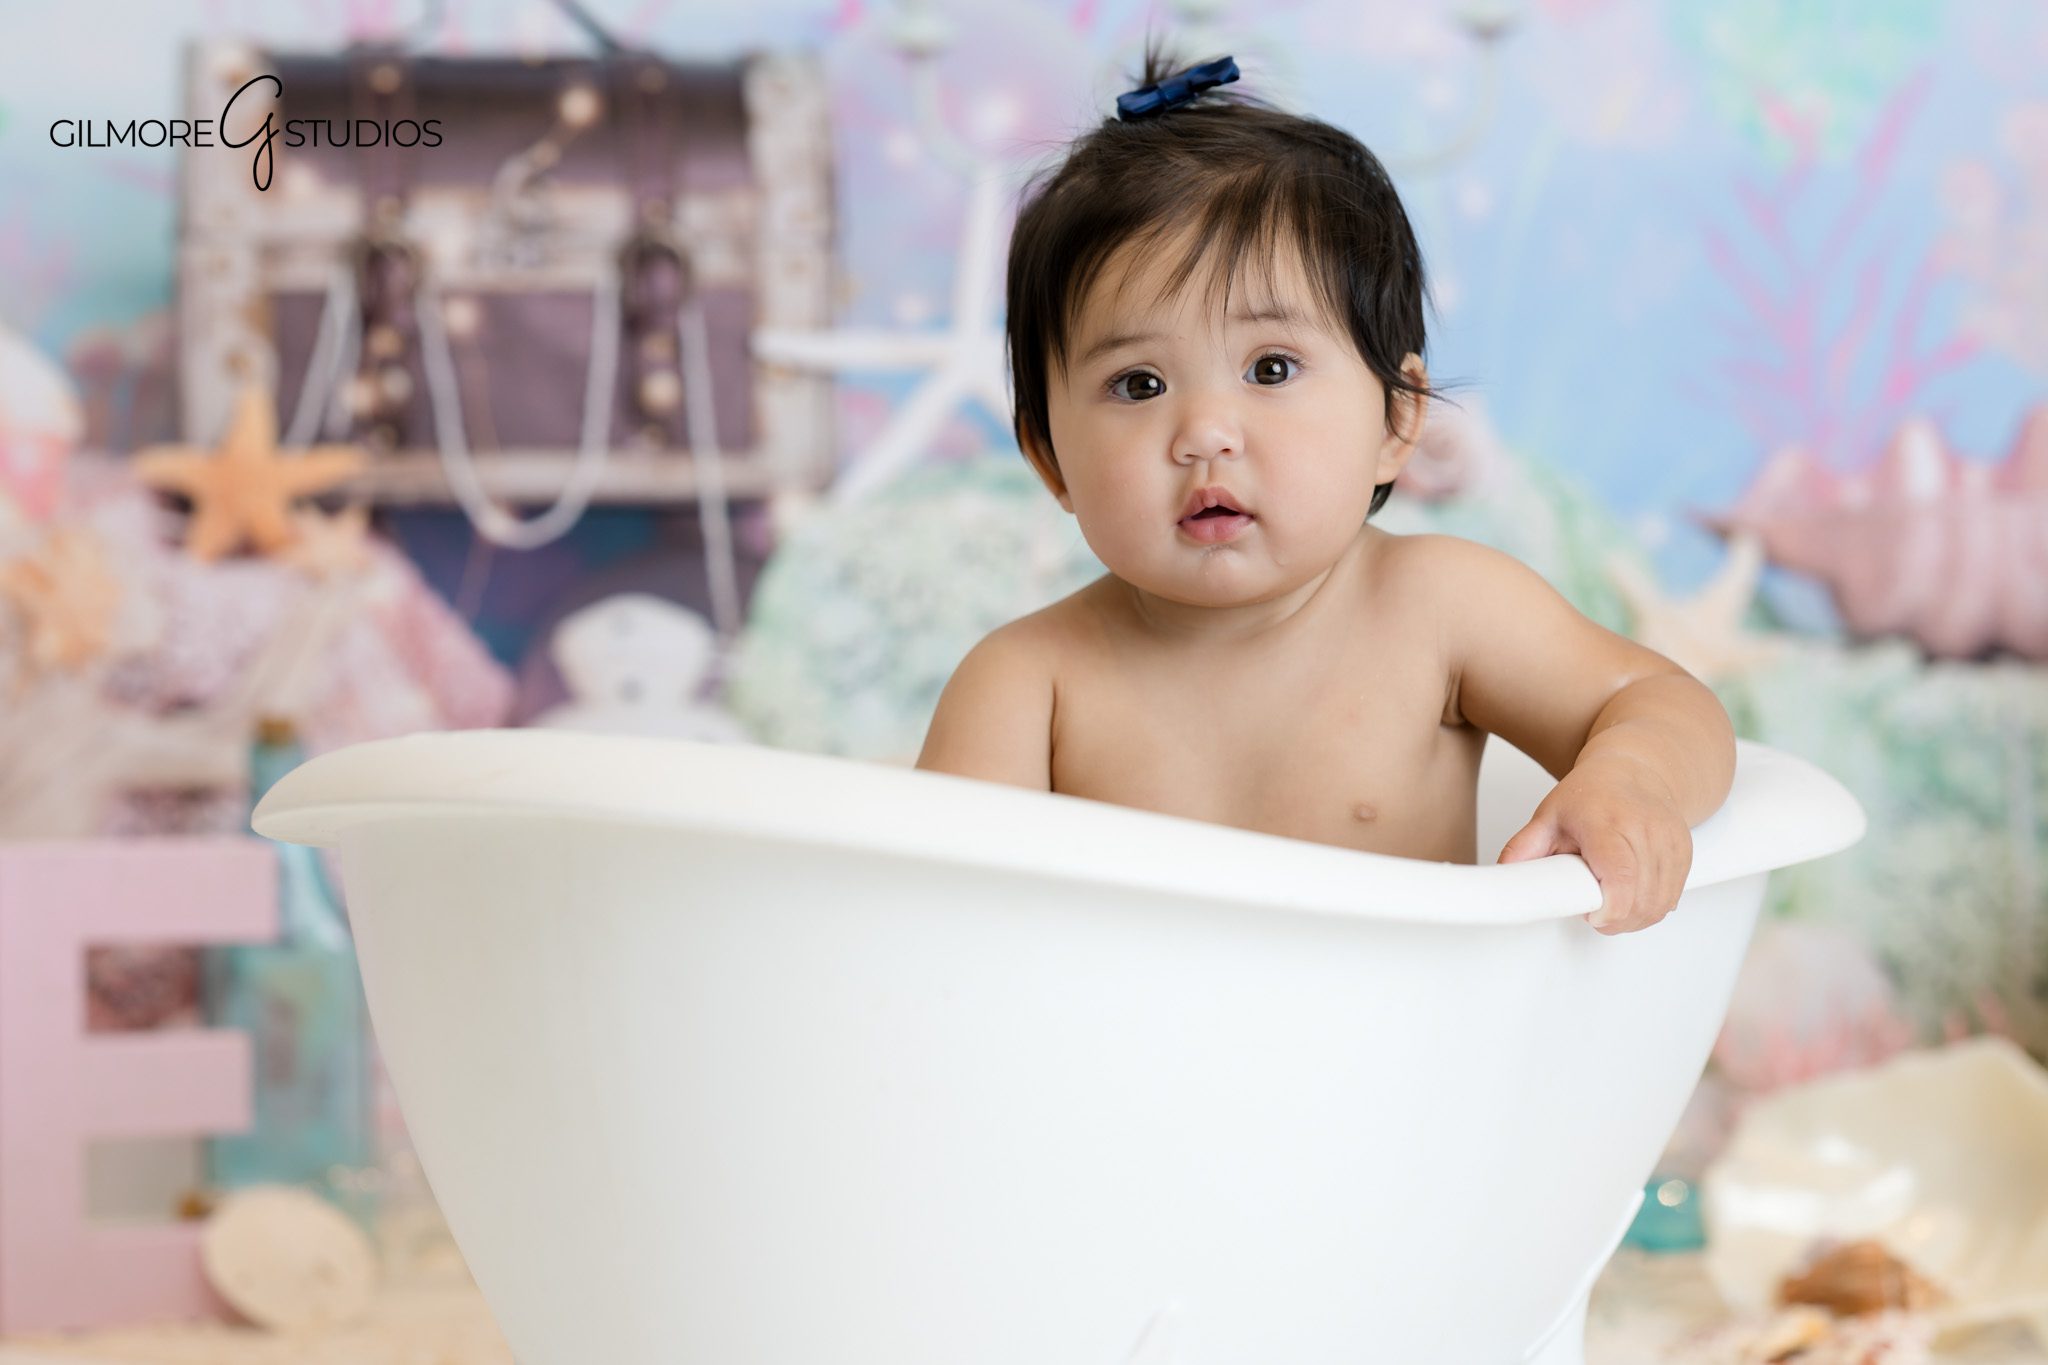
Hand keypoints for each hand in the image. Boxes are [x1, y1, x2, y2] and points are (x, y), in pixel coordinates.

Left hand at [1496, 757, 1693, 933]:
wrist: (1634, 769)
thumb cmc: (1590, 794)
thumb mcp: (1548, 816)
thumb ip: (1524, 848)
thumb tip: (1505, 875)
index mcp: (1607, 821)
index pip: (1621, 876)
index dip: (1610, 909)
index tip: (1592, 917)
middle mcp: (1644, 829)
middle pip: (1641, 898)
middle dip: (1616, 921)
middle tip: (1593, 914)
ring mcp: (1669, 840)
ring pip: (1660, 903)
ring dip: (1635, 919)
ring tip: (1610, 907)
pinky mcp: (1684, 851)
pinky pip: (1672, 896)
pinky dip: (1652, 908)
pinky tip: (1632, 900)